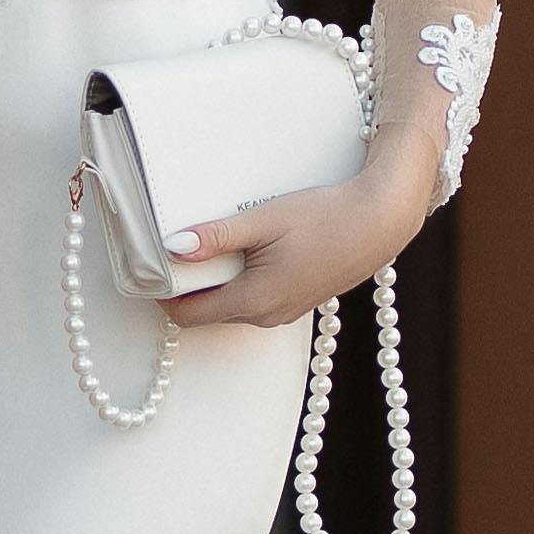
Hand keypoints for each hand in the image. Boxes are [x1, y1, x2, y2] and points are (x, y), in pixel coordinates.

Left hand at [160, 149, 435, 328]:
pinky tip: (248, 246)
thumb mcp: (264, 220)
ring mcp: (284, 312)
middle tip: (179, 244)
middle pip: (207, 310)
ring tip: (215, 239)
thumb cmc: (327, 217)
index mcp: (252, 301)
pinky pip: (254, 297)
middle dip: (189, 284)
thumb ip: (216, 237)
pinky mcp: (297, 300)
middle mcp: (266, 316)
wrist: (382, 221)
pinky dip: (241, 277)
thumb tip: (172, 246)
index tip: (151, 265)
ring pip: (231, 303)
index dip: (163, 294)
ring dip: (217, 279)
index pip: (187, 316)